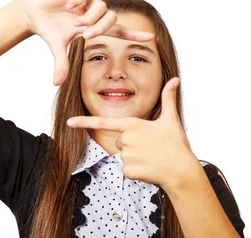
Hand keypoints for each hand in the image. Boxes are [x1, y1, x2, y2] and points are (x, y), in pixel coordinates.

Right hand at [20, 0, 154, 84]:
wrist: (33, 12)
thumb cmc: (50, 29)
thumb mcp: (58, 48)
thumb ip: (62, 64)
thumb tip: (57, 84)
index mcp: (94, 27)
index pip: (120, 31)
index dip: (135, 34)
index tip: (150, 38)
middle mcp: (94, 13)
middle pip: (112, 18)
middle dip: (101, 28)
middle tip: (85, 34)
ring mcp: (86, 2)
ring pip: (101, 6)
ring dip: (89, 16)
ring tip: (74, 22)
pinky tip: (69, 5)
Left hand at [66, 77, 199, 188]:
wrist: (180, 171)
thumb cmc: (176, 144)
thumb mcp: (170, 119)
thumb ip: (168, 98)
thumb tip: (175, 79)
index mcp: (133, 125)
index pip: (104, 122)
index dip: (85, 121)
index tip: (69, 122)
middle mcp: (126, 140)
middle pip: (121, 139)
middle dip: (133, 142)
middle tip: (151, 145)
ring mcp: (126, 156)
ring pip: (124, 154)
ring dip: (136, 156)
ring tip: (152, 156)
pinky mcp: (128, 171)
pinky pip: (126, 169)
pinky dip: (137, 169)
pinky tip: (149, 167)